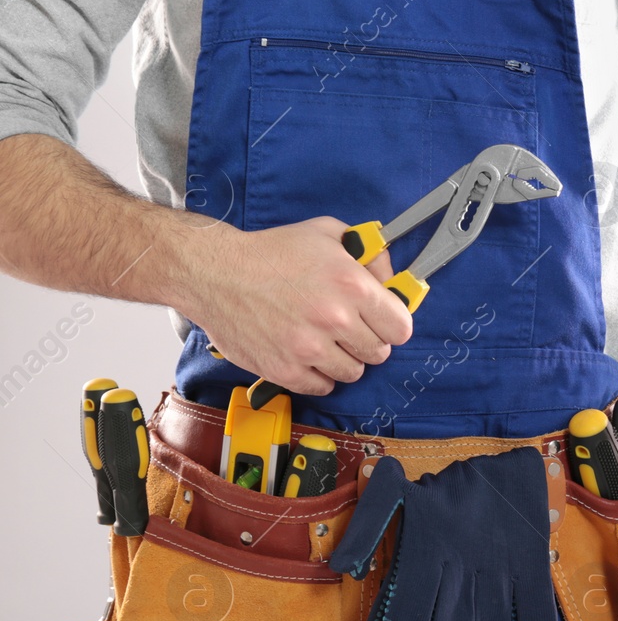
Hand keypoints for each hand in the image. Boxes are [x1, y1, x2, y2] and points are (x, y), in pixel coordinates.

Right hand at [176, 217, 413, 394]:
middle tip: (347, 329)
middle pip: (378, 353)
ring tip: (323, 340)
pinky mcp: (284, 370)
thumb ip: (370, 254)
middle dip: (367, 341)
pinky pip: (322, 387)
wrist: (214, 272)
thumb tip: (392, 280)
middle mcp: (334, 319)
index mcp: (352, 286)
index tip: (380, 322)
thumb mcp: (328, 233)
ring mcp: (309, 349)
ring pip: (352, 373)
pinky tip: (306, 355)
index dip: (391, 325)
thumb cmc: (272, 252)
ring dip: (343, 360)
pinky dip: (318, 376)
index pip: (400, 328)